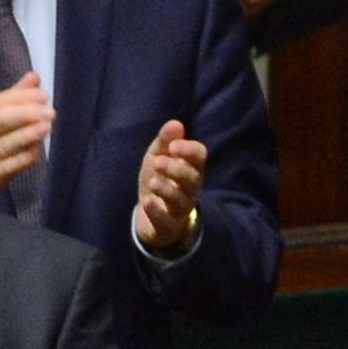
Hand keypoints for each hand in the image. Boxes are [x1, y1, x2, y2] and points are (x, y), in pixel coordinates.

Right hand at [0, 73, 52, 202]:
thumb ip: (12, 98)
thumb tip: (34, 77)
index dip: (21, 97)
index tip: (43, 95)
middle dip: (25, 114)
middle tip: (50, 111)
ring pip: (6, 144)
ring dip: (28, 135)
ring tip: (47, 126)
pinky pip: (11, 166)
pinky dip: (26, 156)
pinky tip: (38, 149)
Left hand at [135, 119, 207, 252]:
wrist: (149, 216)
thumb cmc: (159, 180)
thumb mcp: (157, 158)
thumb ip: (165, 142)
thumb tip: (175, 123)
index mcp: (189, 169)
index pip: (199, 157)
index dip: (189, 151)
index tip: (174, 146)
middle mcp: (189, 189)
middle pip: (193, 179)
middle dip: (177, 170)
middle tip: (159, 163)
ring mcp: (180, 209)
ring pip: (181, 201)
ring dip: (167, 190)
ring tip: (153, 181)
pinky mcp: (167, 225)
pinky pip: (166, 221)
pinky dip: (157, 212)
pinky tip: (147, 201)